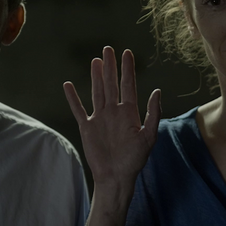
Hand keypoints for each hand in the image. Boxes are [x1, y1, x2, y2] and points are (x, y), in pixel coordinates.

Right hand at [63, 47, 160, 188]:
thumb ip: (153, 114)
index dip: (127, 69)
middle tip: (108, 48)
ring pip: (97, 92)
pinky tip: (68, 85)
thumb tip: (157, 91)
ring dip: (95, 77)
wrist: (116, 177)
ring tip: (95, 60)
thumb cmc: (135, 160)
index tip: (127, 53)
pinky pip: (78, 110)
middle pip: (111, 84)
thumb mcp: (149, 136)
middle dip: (110, 67)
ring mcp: (100, 118)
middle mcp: (114, 112)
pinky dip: (73, 98)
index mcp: (129, 112)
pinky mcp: (87, 127)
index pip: (128, 85)